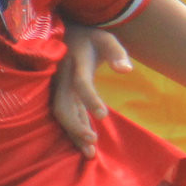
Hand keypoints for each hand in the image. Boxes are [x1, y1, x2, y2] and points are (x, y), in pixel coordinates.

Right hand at [52, 26, 132, 154]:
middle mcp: (63, 77)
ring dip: (73, 133)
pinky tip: (85, 143)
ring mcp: (58, 87)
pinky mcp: (59, 94)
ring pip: (61, 113)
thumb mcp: (106, 38)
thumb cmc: (90, 37)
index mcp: (76, 62)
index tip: (102, 116)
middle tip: (92, 142)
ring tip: (89, 153)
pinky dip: (73, 128)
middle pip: (63, 105)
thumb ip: (117, 53)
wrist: (63, 32)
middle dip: (76, 126)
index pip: (81, 83)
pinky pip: (64, 114)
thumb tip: (127, 70)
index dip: (90, 99)